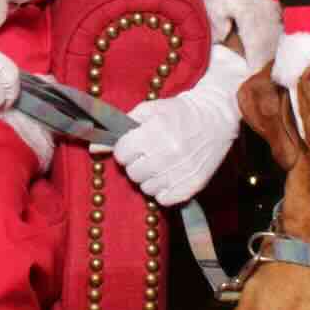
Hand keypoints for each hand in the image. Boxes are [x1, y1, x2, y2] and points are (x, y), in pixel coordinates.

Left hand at [112, 45, 249, 205]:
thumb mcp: (148, 110)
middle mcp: (169, 154)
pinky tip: (170, 175)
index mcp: (156, 132)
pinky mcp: (193, 185)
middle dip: (136, 163)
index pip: (122, 153)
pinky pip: (163, 199)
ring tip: (161, 163)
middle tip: (149, 153)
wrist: (216, 116)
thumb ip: (120, 128)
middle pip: (132, 172)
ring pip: (146, 188)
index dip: (125, 148)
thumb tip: (93, 148)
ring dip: (149, 177)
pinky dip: (163, 190)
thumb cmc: (179, 111)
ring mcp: (182, 172)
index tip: (135, 143)